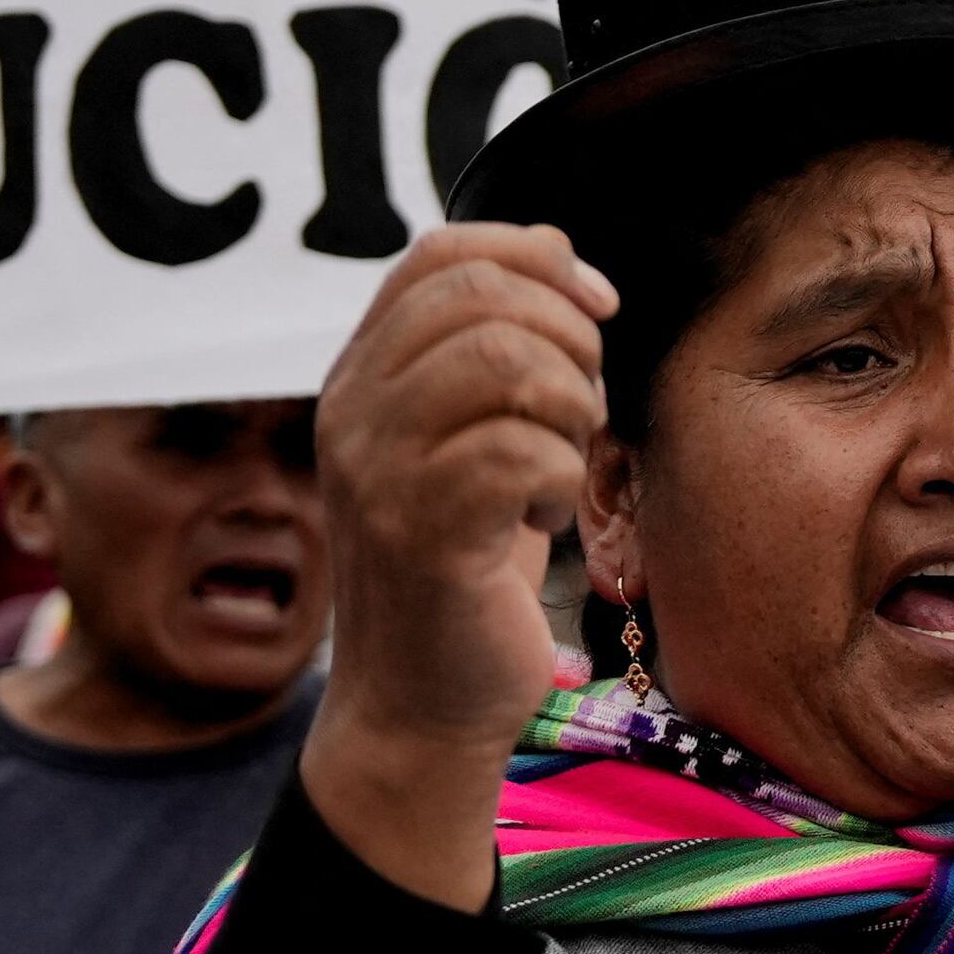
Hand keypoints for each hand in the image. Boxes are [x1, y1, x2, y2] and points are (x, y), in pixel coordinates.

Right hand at [304, 225, 616, 907]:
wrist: (421, 704)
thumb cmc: (470, 569)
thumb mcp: (476, 442)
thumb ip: (495, 352)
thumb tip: (556, 249)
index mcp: (363, 376)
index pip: (440, 254)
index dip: (536, 259)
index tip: (600, 308)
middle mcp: (353, 410)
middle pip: (481, 298)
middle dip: (571, 341)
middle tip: (583, 410)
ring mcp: (377, 470)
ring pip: (506, 363)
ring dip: (571, 408)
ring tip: (560, 463)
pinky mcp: (420, 532)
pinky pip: (522, 452)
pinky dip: (561, 479)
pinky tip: (543, 519)